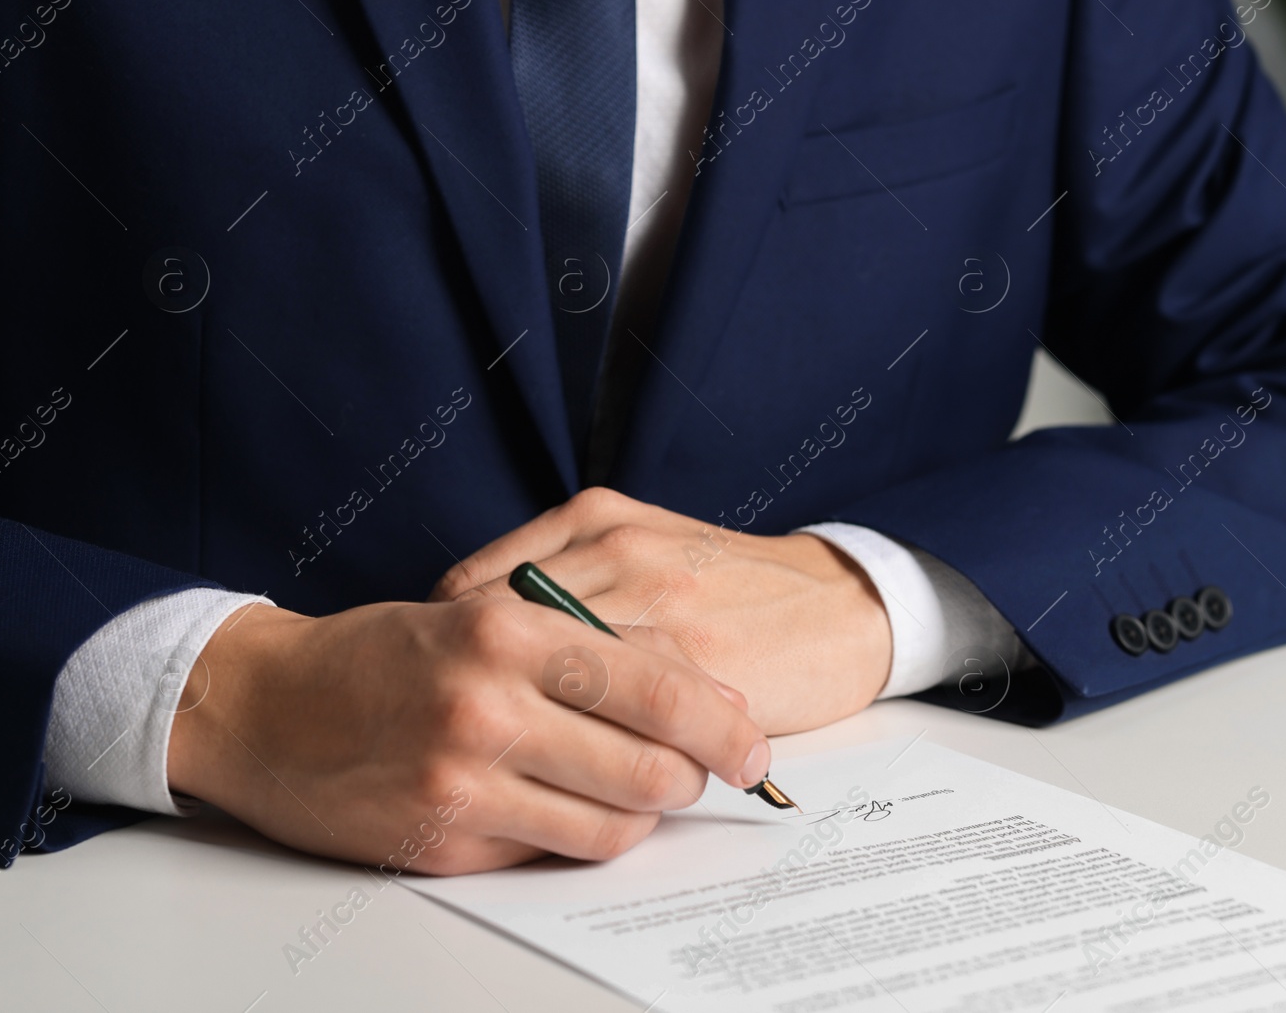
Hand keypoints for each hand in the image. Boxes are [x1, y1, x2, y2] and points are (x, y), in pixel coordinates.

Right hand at [168, 597, 769, 874]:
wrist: (265, 707)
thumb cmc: (386, 655)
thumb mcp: (486, 616)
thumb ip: (587, 648)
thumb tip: (700, 694)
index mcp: (507, 630)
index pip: (658, 684)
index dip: (724, 723)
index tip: (751, 741)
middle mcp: (487, 706)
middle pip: (653, 766)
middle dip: (694, 775)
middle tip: (699, 770)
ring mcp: (463, 782)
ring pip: (616, 823)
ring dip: (642, 812)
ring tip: (634, 786)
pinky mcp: (444, 842)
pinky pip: (556, 852)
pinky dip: (580, 834)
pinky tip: (568, 805)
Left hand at [429, 488, 891, 733]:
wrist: (843, 605)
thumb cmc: (734, 587)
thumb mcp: (643, 546)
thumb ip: (568, 575)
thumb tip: (476, 628)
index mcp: (594, 520)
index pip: (476, 587)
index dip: (450, 649)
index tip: (442, 687)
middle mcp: (619, 553)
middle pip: (502, 633)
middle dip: (474, 693)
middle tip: (459, 733)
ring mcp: (657, 607)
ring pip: (556, 678)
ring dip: (528, 726)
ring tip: (512, 758)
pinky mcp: (696, 664)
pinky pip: (616, 715)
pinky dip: (590, 746)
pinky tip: (581, 765)